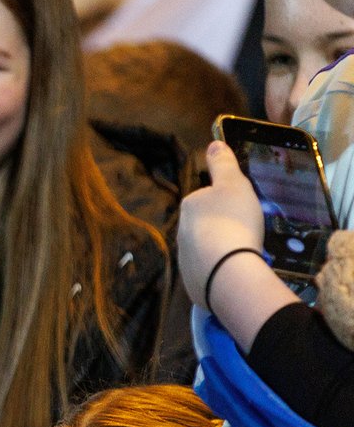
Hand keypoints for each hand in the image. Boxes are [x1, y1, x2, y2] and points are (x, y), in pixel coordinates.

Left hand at [177, 141, 295, 348]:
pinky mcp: (190, 282)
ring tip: (241, 255)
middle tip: (246, 234)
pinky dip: (218, 270)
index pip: (206, 199)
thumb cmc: (234, 221)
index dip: (225, 203)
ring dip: (219, 250)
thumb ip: (223, 165)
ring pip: (204, 249)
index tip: (242, 211)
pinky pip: (207, 272)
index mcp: (189, 206)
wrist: (228, 271)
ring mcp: (183, 259)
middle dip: (220, 228)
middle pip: (204, 225)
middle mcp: (179, 231)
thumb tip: (212, 144)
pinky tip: (234, 273)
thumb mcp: (234, 184)